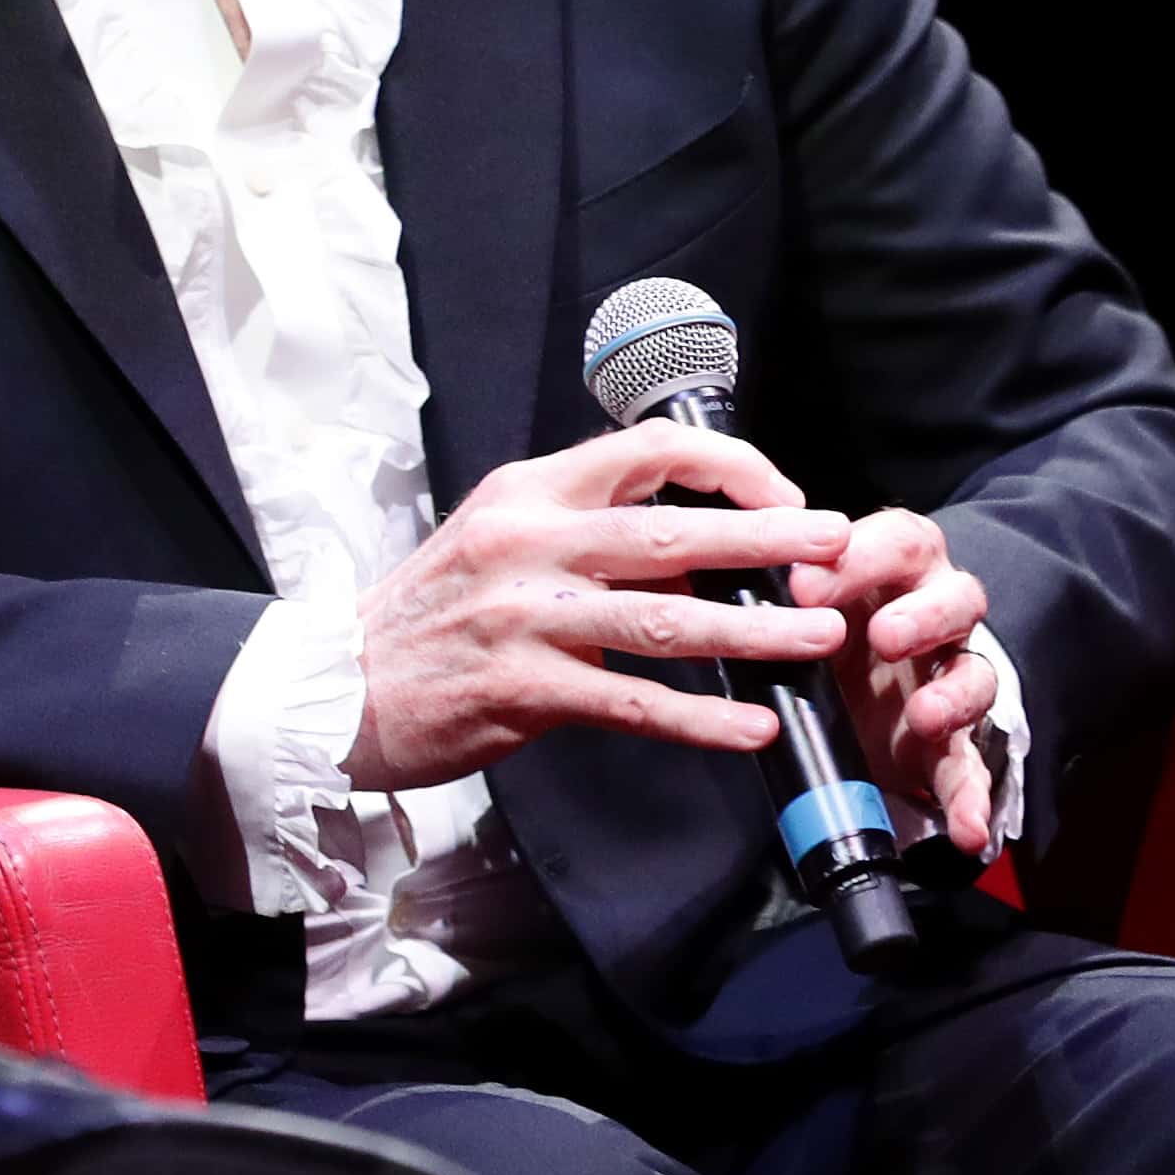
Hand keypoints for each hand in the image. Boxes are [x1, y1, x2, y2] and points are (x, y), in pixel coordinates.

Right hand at [347, 427, 852, 792]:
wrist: (337, 686)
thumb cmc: (432, 616)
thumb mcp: (501, 542)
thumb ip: (588, 537)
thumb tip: (695, 547)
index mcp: (530, 490)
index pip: (646, 449)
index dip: (726, 467)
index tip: (781, 496)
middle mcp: (527, 539)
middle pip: (669, 529)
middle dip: (766, 536)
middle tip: (836, 542)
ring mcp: (522, 614)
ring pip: (662, 617)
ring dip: (753, 630)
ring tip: (819, 636)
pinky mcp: (520, 688)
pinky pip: (629, 702)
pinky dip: (699, 716)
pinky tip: (750, 726)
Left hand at [787, 509, 996, 853]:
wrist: (854, 683)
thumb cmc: (824, 618)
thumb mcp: (803, 595)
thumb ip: (782, 583)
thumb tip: (720, 568)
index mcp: (896, 564)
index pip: (897, 539)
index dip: (858, 556)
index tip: (804, 584)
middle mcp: (936, 611)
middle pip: (957, 597)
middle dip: (923, 615)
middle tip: (884, 635)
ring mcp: (950, 675)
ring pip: (976, 673)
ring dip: (954, 694)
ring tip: (925, 716)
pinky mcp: (954, 740)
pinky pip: (974, 766)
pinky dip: (973, 797)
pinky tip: (967, 827)